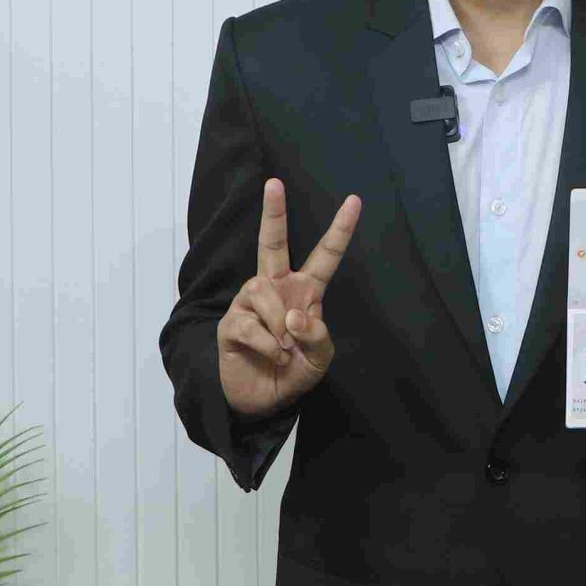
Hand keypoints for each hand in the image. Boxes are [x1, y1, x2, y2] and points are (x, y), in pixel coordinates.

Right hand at [218, 178, 361, 416]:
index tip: (354, 201)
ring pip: (262, 289)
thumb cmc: (294, 372)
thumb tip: (293, 315)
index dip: (340, 230)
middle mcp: (276, 288)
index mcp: (305, 291)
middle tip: (274, 183)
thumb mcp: (320, 358)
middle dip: (273, 213)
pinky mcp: (231, 323)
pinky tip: (271, 355)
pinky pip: (249, 323)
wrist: (263, 401)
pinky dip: (267, 344)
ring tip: (284, 348)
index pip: (325, 256)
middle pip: (272, 243)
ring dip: (278, 323)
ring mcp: (251, 303)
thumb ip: (317, 336)